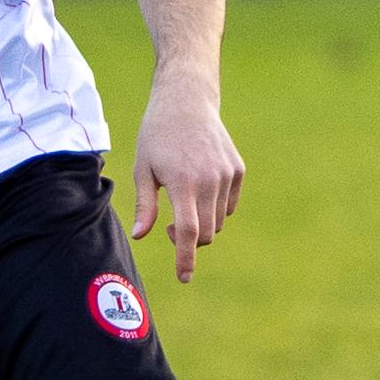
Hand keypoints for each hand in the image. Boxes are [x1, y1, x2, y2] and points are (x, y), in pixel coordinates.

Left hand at [130, 72, 243, 283]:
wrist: (186, 102)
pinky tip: (198, 191)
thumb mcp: (143, 169)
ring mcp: (227, 175)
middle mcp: (209, 180)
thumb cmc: (156, 136)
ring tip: (181, 204)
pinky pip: (228, 205)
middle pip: (205, 233)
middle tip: (167, 227)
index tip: (183, 277)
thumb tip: (141, 236)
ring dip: (201, 225)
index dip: (185, 258)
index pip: (188, 232)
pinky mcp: (237, 170)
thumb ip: (145, 205)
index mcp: (183, 182)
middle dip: (187, 241)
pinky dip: (215, 209)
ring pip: (218, 222)